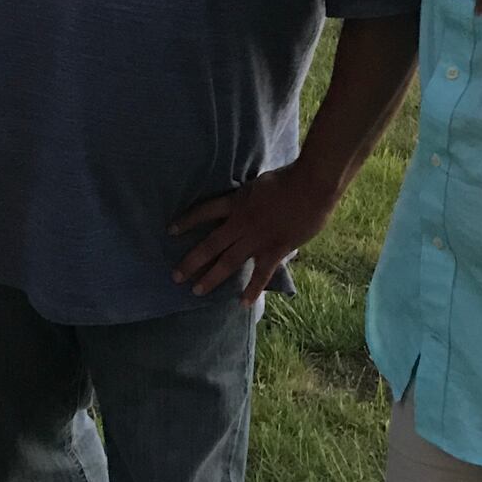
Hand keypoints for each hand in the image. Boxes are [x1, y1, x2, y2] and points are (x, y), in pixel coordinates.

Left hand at [170, 159, 337, 303]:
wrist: (311, 186)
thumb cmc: (289, 178)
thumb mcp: (259, 183)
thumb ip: (250, 196)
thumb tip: (249, 200)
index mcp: (236, 202)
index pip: (204, 211)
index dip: (186, 221)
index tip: (171, 231)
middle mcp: (240, 224)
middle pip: (210, 245)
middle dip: (191, 261)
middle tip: (176, 276)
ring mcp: (256, 239)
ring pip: (228, 262)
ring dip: (211, 278)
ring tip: (196, 290)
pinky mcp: (274, 250)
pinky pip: (260, 274)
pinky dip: (251, 290)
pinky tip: (242, 303)